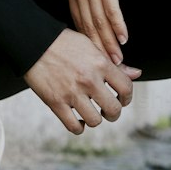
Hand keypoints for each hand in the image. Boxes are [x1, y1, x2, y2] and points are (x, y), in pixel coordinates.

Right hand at [23, 28, 141, 133]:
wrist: (34, 42)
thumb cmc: (64, 43)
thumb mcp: (91, 47)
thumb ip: (114, 64)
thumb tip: (136, 73)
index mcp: (100, 63)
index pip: (126, 88)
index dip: (127, 97)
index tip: (122, 98)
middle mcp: (89, 80)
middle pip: (113, 109)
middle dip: (113, 113)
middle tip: (108, 110)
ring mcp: (72, 93)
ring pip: (95, 121)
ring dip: (96, 119)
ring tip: (92, 113)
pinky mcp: (56, 102)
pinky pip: (74, 126)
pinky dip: (79, 127)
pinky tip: (78, 119)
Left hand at [64, 0, 128, 63]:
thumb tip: (91, 4)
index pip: (78, 21)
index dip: (88, 41)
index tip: (95, 57)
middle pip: (88, 26)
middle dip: (98, 48)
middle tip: (109, 66)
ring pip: (99, 21)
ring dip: (109, 42)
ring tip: (118, 58)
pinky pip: (111, 8)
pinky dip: (117, 25)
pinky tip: (124, 37)